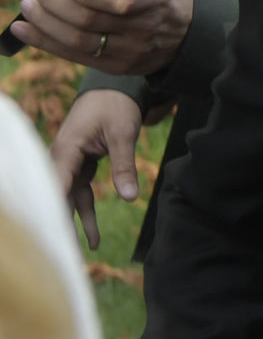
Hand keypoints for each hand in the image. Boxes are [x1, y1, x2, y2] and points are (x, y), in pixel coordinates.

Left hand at [10, 0, 193, 74]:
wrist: (189, 29)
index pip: (118, 2)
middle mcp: (143, 30)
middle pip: (90, 23)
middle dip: (54, 5)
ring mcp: (130, 52)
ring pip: (78, 42)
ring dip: (45, 24)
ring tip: (27, 7)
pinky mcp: (117, 67)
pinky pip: (77, 57)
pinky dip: (47, 43)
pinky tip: (26, 30)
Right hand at [49, 89, 142, 249]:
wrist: (117, 86)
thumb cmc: (116, 105)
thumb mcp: (123, 134)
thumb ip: (124, 166)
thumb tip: (130, 198)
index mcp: (66, 151)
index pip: (54, 187)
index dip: (52, 212)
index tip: (52, 238)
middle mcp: (61, 159)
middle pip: (57, 197)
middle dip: (59, 225)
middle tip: (63, 256)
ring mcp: (69, 162)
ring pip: (67, 198)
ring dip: (75, 223)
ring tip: (84, 254)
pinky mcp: (80, 164)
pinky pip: (79, 192)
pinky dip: (85, 211)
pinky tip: (93, 236)